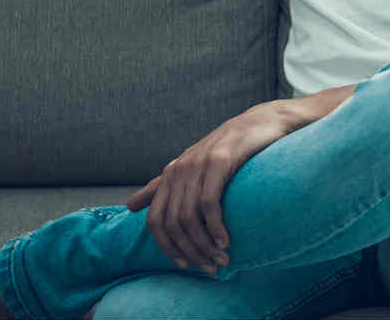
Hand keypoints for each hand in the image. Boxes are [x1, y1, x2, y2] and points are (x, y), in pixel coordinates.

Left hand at [125, 100, 297, 273]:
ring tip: (220, 259)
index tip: (186, 264)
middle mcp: (179, 170)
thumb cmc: (227, 149)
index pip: (155, 221)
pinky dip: (215, 227)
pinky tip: (225, 241)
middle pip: (173, 224)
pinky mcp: (219, 161)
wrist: (260, 123)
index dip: (167, 248)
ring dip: (204, 245)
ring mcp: (198, 165)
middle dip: (190, 251)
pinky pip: (209, 203)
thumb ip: (160, 187)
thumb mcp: (190, 167)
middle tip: (209, 267)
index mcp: (170, 174)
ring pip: (190, 217)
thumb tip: (129, 206)